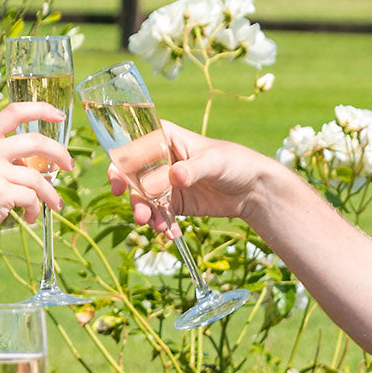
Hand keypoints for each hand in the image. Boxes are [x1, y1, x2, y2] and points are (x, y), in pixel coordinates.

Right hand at [0, 102, 72, 251]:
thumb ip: (2, 158)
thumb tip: (36, 161)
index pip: (13, 112)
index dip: (40, 109)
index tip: (58, 115)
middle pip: (35, 141)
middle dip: (59, 153)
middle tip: (69, 166)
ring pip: (38, 177)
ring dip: (50, 193)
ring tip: (54, 203)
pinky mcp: (0, 193)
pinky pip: (31, 198)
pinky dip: (36, 210)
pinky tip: (30, 216)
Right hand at [110, 120, 289, 232]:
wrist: (254, 190)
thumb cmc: (235, 162)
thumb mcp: (214, 161)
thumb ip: (192, 169)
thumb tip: (174, 176)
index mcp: (163, 139)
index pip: (132, 146)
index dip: (120, 163)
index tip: (118, 184)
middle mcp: (157, 160)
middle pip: (132, 177)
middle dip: (134, 197)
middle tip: (140, 214)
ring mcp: (162, 182)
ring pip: (143, 198)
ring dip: (146, 213)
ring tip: (158, 227)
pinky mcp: (172, 202)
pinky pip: (158, 213)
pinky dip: (161, 224)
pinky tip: (171, 233)